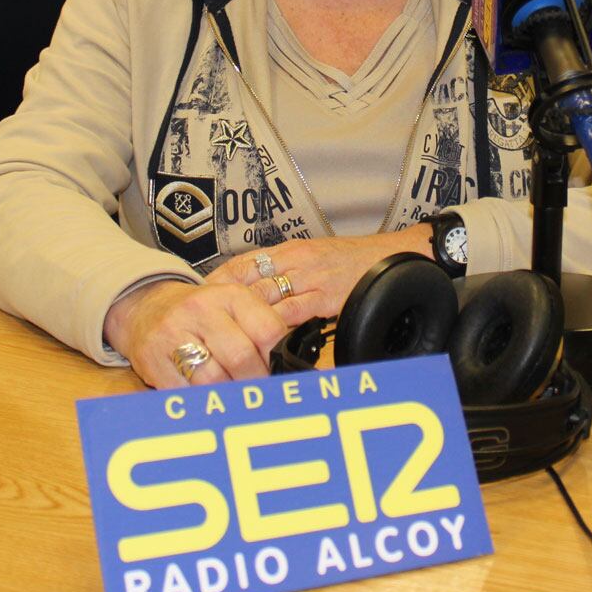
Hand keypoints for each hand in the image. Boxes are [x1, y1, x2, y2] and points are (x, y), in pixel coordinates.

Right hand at [104, 280, 288, 388]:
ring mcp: (174, 333)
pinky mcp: (152, 358)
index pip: (268, 330)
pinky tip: (206, 400)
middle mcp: (202, 309)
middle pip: (241, 356)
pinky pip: (184, 391)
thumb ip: (260, 331)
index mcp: (230, 295)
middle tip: (257, 393)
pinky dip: (200, 402)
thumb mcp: (232, 309)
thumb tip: (288, 369)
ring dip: (228, 396)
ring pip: (212, 378)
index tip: (278, 373)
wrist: (147, 307)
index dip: (277, 359)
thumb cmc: (201, 315)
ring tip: (233, 398)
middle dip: (254, 382)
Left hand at [206, 226, 435, 324]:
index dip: (219, 279)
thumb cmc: (356, 262)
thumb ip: (290, 272)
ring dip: (243, 318)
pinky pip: (293, 312)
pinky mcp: (327, 296)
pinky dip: (274, 328)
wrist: (394, 256)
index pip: (244, 262)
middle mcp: (296, 261)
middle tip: (200, 320)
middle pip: (247, 280)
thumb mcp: (317, 258)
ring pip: (265, 297)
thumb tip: (262, 293)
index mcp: (291, 250)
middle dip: (221, 302)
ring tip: (222, 336)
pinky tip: (260, 341)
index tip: (197, 295)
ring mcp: (311, 278)